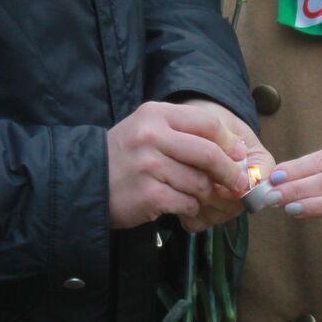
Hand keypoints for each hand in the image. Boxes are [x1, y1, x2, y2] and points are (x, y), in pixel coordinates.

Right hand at [105, 100, 266, 231]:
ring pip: (200, 182)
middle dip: (229, 172)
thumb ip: (188, 133)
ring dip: (205, 193)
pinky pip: (186, 203)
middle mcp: (152, 137)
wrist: (83, 180)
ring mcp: (149, 166)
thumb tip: (236, 149)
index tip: (238, 155)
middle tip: (238, 182)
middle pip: (209, 154)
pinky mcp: (148, 195)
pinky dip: (190, 207)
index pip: (208, 123)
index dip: (229, 141)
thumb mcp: (150, 129)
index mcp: (156, 114)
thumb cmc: (125, 155)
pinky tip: (181, 205)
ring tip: (197, 194)